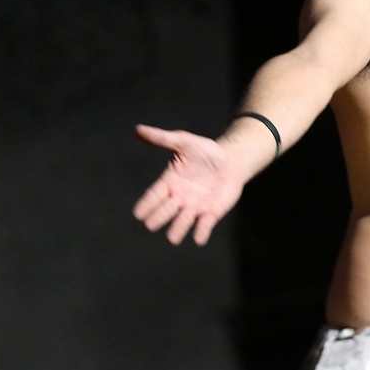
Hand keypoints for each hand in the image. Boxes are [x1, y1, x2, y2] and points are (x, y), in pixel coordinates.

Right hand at [132, 124, 245, 245]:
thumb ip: (162, 138)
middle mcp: (179, 198)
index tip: (137, 214)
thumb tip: (137, 130)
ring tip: (172, 239)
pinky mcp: (211, 213)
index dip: (146, 205)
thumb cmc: (205, 151)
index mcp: (169, 182)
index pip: (153, 195)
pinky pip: (204, 226)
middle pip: (165, 211)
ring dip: (177, 230)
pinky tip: (199, 239)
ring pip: (182, 222)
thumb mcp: (184, 141)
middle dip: (158, 218)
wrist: (231, 160)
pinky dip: (201, 233)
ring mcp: (195, 207)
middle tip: (150, 225)